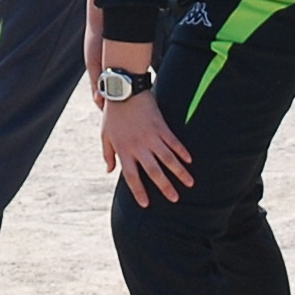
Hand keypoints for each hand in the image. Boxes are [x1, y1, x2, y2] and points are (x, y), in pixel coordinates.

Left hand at [102, 87, 193, 205]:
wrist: (123, 90)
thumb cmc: (113, 114)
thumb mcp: (105, 135)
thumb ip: (108, 154)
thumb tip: (109, 171)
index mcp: (124, 150)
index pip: (132, 176)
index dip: (139, 191)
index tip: (146, 204)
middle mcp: (139, 147)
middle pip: (154, 172)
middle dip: (165, 186)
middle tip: (175, 199)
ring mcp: (151, 137)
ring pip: (168, 159)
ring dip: (180, 172)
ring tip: (189, 183)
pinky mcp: (161, 126)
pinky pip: (174, 142)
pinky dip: (182, 152)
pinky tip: (189, 161)